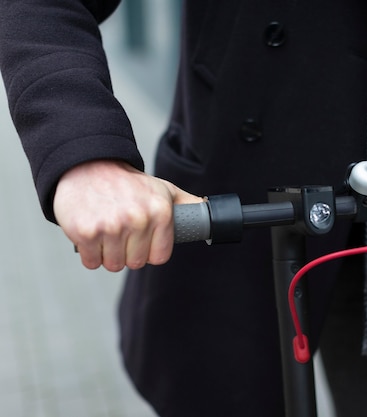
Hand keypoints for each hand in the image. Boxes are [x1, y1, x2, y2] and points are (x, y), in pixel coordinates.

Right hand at [53, 160, 203, 271]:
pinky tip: (92, 232)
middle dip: (128, 252)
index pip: (159, 257)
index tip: (142, 240)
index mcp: (160, 212)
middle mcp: (138, 219)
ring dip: (108, 253)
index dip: (149, 251)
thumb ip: (187, 204)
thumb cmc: (129, 183)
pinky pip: (91, 261)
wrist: (89, 165)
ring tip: (107, 230)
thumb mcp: (164, 189)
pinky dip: (90, 253)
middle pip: (136, 263)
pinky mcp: (85, 232)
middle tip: (121, 232)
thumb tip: (208, 211)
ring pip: (113, 264)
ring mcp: (111, 226)